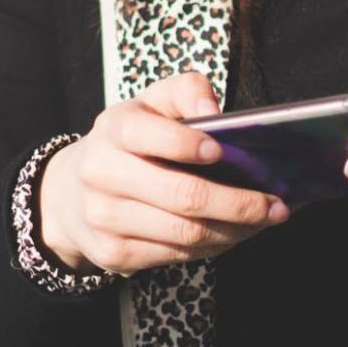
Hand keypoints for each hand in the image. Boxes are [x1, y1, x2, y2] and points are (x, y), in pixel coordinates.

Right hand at [39, 72, 288, 276]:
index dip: (187, 144)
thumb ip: (185, 90)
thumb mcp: (150, 104)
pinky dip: (216, 246)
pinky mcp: (114, 253)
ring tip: (265, 220)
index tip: (222, 150)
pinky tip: (234, 233)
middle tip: (276, 205)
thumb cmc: (128, 143)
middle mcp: (102, 174)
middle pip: (183, 197)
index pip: (148, 134)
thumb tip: (213, 111)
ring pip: (187, 234)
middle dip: (239, 204)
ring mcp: (105, 218)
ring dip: (236, 230)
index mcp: (113, 129)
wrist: (71, 194)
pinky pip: (178, 256)